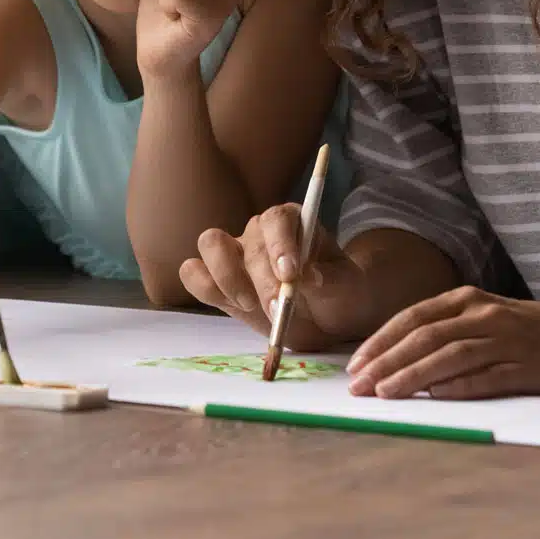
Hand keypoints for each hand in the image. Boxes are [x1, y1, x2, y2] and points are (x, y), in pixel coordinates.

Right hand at [177, 203, 374, 350]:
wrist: (328, 319)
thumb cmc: (339, 294)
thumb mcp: (345, 287)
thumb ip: (328, 280)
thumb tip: (305, 278)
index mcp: (293, 222)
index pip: (278, 219)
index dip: (280, 244)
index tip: (291, 275)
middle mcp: (259, 232)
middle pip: (248, 243)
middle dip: (262, 280)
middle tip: (280, 310)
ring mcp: (234, 253)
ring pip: (210, 244)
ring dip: (226, 277)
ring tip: (251, 305)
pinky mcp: (217, 280)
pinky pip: (194, 273)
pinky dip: (205, 287)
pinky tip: (232, 306)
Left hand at [346, 288, 539, 399]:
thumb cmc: (524, 327)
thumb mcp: (480, 315)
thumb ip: (442, 330)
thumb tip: (393, 356)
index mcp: (464, 300)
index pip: (411, 319)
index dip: (380, 342)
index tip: (354, 365)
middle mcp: (481, 315)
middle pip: (424, 337)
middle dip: (386, 362)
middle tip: (358, 386)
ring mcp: (504, 340)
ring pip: (449, 356)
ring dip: (413, 375)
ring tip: (385, 393)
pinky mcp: (525, 366)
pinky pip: (486, 377)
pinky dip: (458, 387)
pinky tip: (435, 398)